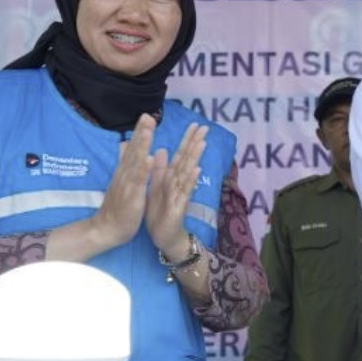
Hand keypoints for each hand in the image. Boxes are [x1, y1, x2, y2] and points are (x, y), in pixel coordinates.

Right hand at [87, 114, 157, 249]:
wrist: (106, 229)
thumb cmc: (118, 207)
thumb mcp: (122, 182)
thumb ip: (125, 163)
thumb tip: (124, 146)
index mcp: (125, 172)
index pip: (132, 148)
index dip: (139, 132)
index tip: (146, 115)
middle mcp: (124, 175)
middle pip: (133, 150)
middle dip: (141, 132)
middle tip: (147, 115)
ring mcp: (127, 184)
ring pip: (135, 162)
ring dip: (142, 145)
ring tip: (149, 130)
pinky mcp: (131, 197)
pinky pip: (137, 182)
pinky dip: (142, 169)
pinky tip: (147, 158)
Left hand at [147, 122, 206, 258]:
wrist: (163, 236)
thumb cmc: (160, 212)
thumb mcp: (157, 187)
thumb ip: (160, 170)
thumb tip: (162, 149)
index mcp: (171, 178)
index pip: (180, 155)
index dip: (187, 140)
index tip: (194, 124)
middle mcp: (178, 184)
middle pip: (187, 161)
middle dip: (194, 144)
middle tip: (204, 127)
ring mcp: (180, 195)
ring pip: (188, 174)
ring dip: (195, 158)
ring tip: (202, 143)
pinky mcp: (178, 207)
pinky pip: (185, 193)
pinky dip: (191, 181)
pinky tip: (196, 171)